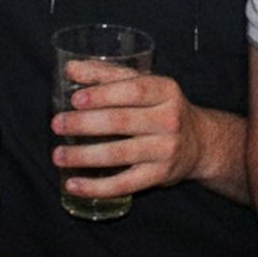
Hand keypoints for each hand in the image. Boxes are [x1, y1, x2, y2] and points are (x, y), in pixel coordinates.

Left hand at [51, 61, 211, 194]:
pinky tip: (73, 184)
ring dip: (83, 156)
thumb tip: (70, 69)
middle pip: (121, 121)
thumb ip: (107, 75)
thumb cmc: (161, 108)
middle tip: (57, 124)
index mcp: (166, 91)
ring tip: (58, 155)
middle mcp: (169, 120)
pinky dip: (96, 186)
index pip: (133, 90)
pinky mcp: (159, 176)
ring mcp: (166, 150)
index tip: (75, 99)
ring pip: (119, 154)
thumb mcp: (144, 84)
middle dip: (84, 124)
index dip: (103, 94)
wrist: (200, 143)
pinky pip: (124, 184)